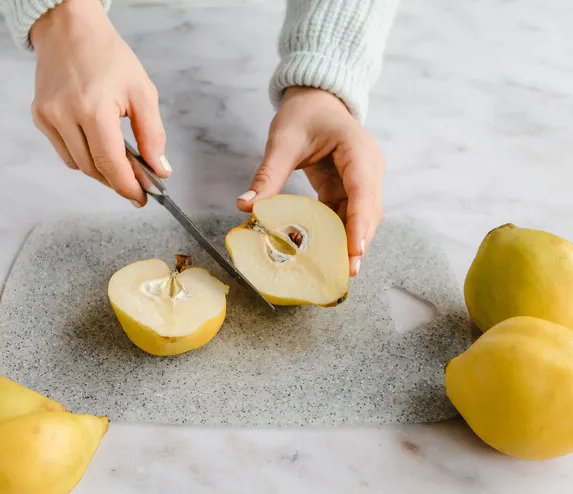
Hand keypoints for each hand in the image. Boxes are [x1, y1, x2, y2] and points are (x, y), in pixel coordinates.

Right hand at [29, 0, 170, 206]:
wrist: (69, 28)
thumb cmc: (108, 55)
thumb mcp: (141, 90)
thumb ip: (152, 134)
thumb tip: (160, 169)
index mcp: (93, 108)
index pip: (110, 163)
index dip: (127, 186)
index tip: (141, 198)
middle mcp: (65, 115)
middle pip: (93, 168)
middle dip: (117, 180)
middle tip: (137, 181)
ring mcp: (48, 117)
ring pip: (77, 164)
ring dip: (100, 169)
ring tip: (120, 161)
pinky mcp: (39, 116)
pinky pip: (64, 151)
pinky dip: (82, 155)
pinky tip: (96, 143)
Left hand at [237, 86, 384, 275]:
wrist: (315, 99)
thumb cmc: (303, 114)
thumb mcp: (282, 141)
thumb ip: (267, 175)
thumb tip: (246, 207)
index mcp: (358, 150)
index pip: (363, 191)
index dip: (359, 223)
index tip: (353, 251)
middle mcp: (368, 167)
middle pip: (368, 211)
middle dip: (357, 242)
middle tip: (343, 273)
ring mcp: (362, 179)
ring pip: (360, 217)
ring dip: (348, 243)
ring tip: (335, 272)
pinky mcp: (349, 188)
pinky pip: (345, 215)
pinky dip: (336, 234)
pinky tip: (323, 255)